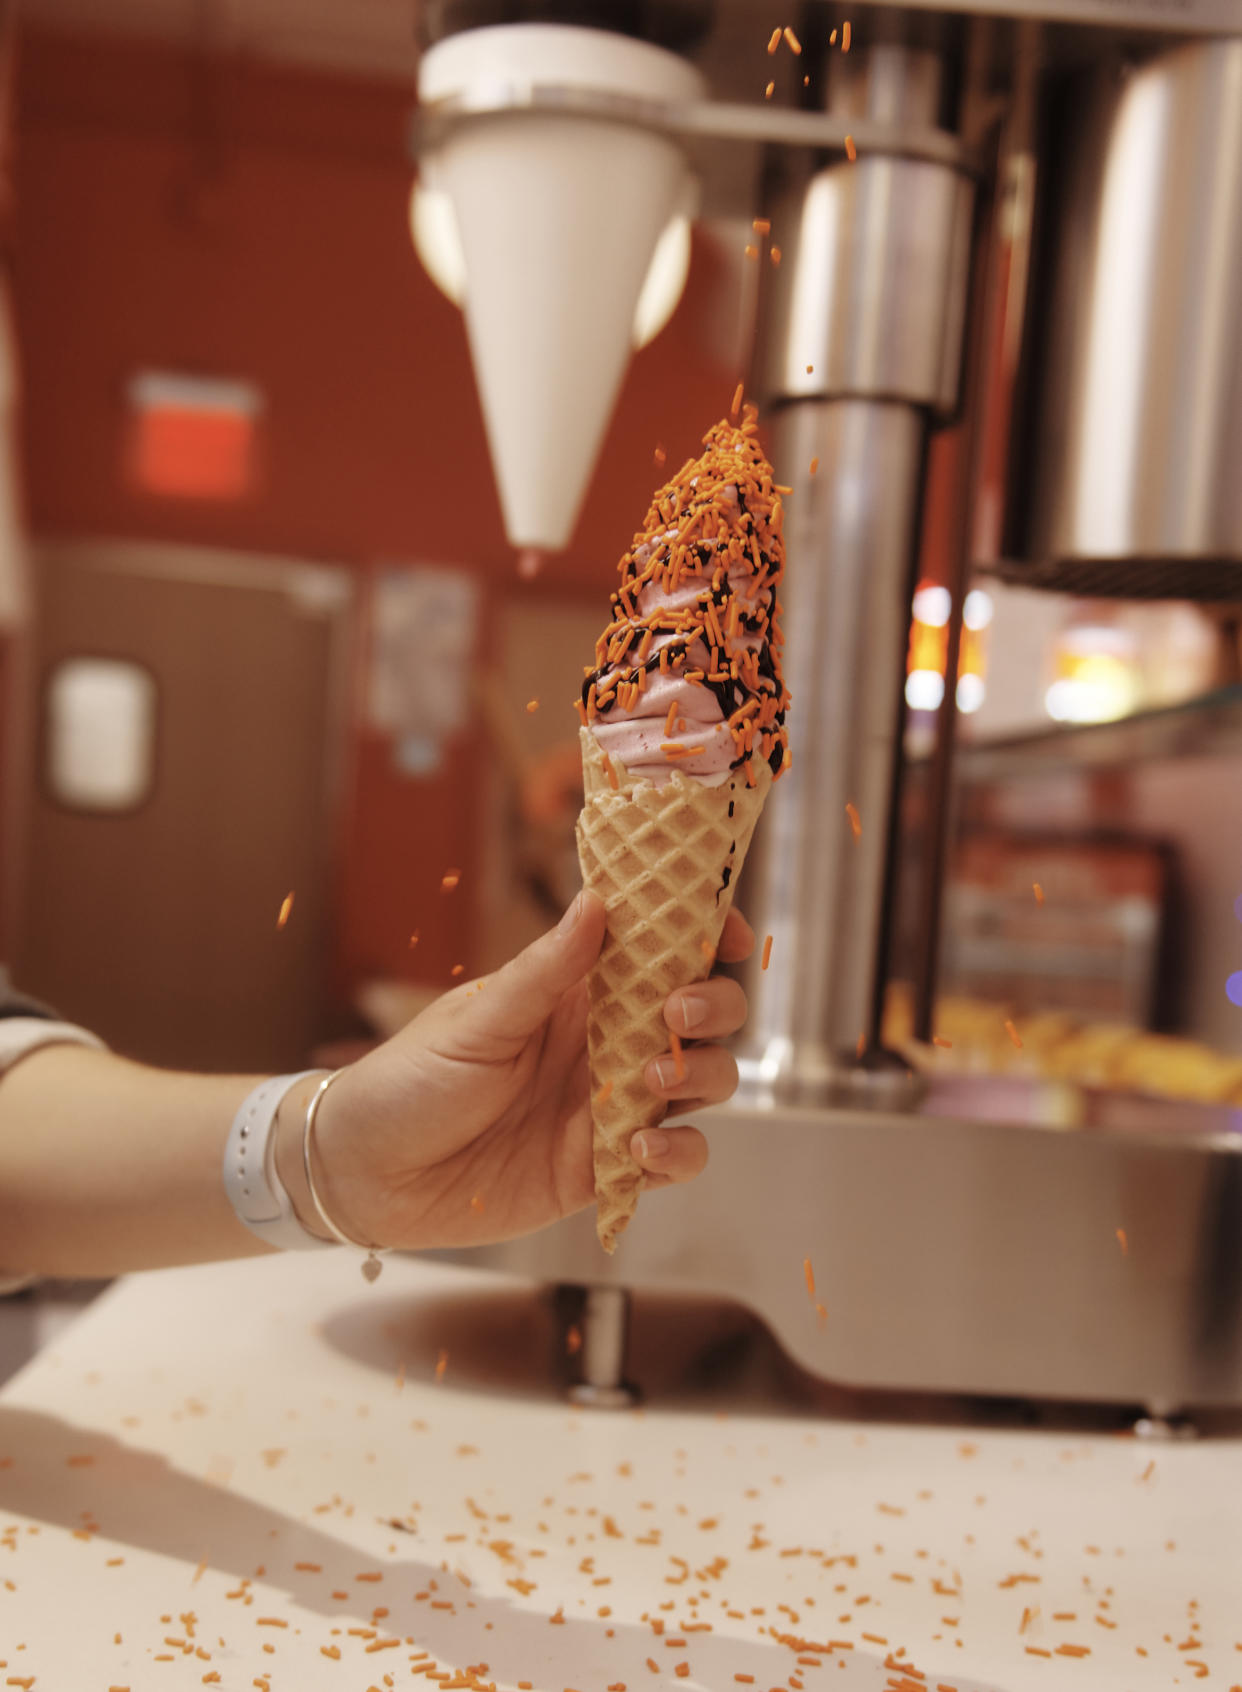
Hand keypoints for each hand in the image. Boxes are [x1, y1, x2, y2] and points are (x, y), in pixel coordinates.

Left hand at [304, 892, 754, 1249]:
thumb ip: (544, 972)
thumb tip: (597, 902)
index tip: (729, 929)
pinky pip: (674, 1159)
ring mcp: (609, 1105)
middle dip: (713, 1007)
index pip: (659, 948)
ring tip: (654, 1083)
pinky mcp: (602, 1167)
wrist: (365, 1177)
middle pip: (700, 1013)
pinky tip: (640, 1150)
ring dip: (701, 1074)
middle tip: (677, 1015)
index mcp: (574, 990)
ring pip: (702, 1080)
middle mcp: (605, 1042)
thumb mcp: (474, 1022)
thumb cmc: (408, 1082)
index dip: (705, 932)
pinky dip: (678, 1154)